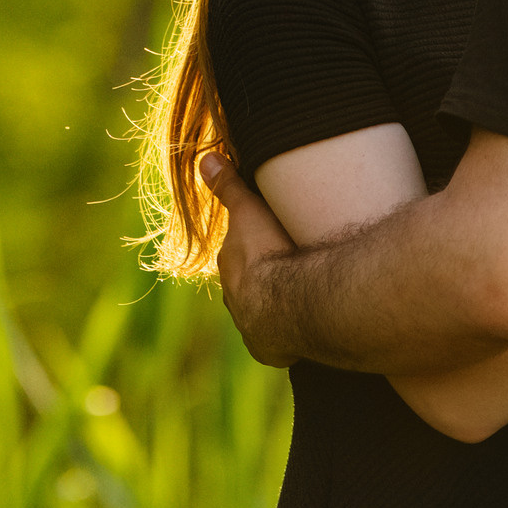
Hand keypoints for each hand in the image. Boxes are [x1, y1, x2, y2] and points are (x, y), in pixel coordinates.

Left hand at [199, 151, 300, 366]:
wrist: (282, 305)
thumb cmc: (266, 253)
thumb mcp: (247, 211)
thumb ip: (228, 186)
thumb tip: (205, 158)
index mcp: (229, 268)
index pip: (238, 256)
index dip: (255, 249)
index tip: (273, 243)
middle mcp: (235, 299)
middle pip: (249, 286)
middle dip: (265, 279)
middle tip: (291, 267)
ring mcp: (250, 327)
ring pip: (263, 312)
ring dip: (277, 306)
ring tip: (302, 297)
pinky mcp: (268, 350)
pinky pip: (278, 341)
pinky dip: (287, 334)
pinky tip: (303, 327)